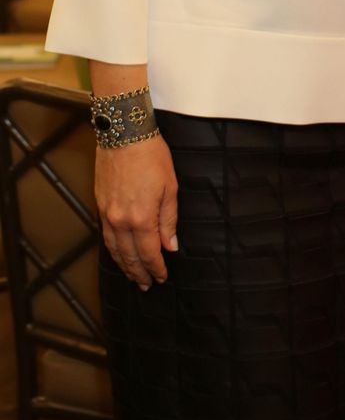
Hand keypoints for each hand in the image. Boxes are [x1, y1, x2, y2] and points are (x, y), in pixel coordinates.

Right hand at [95, 134, 178, 288]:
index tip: (161, 277)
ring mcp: (107, 213)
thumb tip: (170, 246)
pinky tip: (119, 253)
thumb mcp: (170, 187)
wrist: (124, 135)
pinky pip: (106, 235)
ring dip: (124, 265)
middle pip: (129, 256)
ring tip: (132, 276)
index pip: (149, 253)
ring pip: (114, 249)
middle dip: (139, 273)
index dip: (156, 268)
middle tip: (146, 285)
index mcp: (141, 218)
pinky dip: (113, 249)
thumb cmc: (151, 157)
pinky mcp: (100, 205)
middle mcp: (120, 221)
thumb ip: (169, 220)